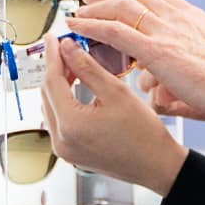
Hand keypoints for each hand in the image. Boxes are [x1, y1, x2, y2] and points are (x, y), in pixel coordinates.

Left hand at [39, 34, 188, 193]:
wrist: (156, 165)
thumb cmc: (144, 134)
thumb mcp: (116, 92)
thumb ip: (88, 67)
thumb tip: (68, 48)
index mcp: (71, 125)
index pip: (52, 81)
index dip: (52, 55)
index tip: (52, 38)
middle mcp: (61, 141)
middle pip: (47, 94)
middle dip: (55, 68)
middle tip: (67, 48)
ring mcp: (63, 149)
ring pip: (50, 107)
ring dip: (59, 85)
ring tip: (74, 66)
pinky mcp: (69, 153)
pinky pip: (58, 121)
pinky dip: (64, 102)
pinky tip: (77, 89)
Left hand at [69, 0, 204, 126]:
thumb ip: (184, 72)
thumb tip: (161, 94)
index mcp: (193, 20)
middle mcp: (179, 19)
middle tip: (90, 0)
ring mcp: (167, 31)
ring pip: (122, 6)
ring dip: (96, 6)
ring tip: (79, 12)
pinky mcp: (156, 49)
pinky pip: (116, 31)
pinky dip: (92, 26)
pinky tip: (78, 27)